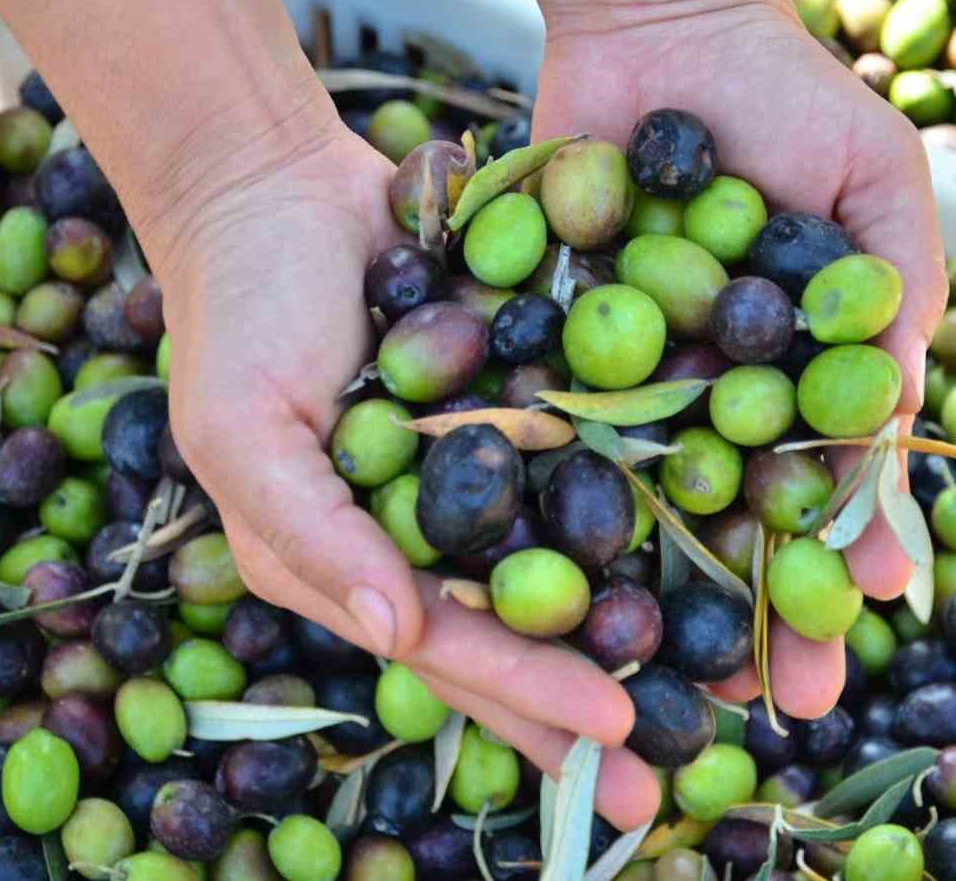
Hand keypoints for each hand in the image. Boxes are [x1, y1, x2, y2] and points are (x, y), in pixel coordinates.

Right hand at [140, 123, 659, 828]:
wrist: (275, 185)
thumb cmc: (239, 316)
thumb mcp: (244, 431)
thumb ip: (314, 537)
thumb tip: (400, 637)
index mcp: (349, 564)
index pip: (450, 645)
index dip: (528, 694)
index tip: (614, 730)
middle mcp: (422, 536)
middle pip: (522, 630)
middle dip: (590, 700)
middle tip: (677, 770)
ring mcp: (478, 475)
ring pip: (568, 563)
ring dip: (637, 622)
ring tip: (716, 684)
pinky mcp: (521, 410)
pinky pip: (587, 465)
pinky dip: (645, 507)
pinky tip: (713, 541)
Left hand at [523, 0, 948, 718]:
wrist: (660, 22)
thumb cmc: (789, 99)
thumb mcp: (876, 188)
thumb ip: (891, 301)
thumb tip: (904, 433)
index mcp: (796, 376)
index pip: (825, 491)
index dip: (842, 561)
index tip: (857, 628)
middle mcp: (710, 394)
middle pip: (731, 524)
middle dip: (753, 614)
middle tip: (765, 706)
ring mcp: (623, 379)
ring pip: (637, 507)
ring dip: (653, 595)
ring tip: (660, 682)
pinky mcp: (541, 347)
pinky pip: (548, 431)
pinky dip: (550, 500)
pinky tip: (553, 580)